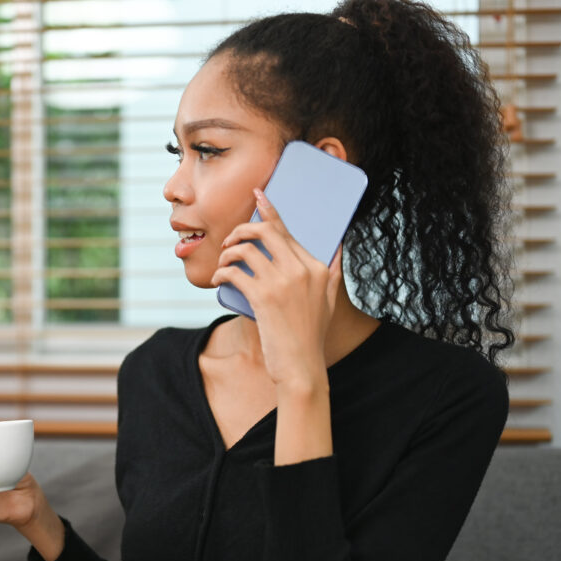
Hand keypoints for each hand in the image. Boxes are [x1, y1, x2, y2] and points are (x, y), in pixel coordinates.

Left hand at [211, 188, 344, 386]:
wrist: (302, 366)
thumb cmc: (310, 336)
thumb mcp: (330, 301)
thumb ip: (334, 272)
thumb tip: (339, 247)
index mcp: (319, 267)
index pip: (287, 232)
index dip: (269, 211)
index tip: (258, 194)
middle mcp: (302, 270)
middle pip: (265, 232)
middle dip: (242, 230)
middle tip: (230, 240)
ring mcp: (283, 282)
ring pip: (246, 249)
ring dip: (228, 252)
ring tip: (224, 263)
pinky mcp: (264, 297)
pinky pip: (235, 272)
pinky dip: (223, 272)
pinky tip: (220, 278)